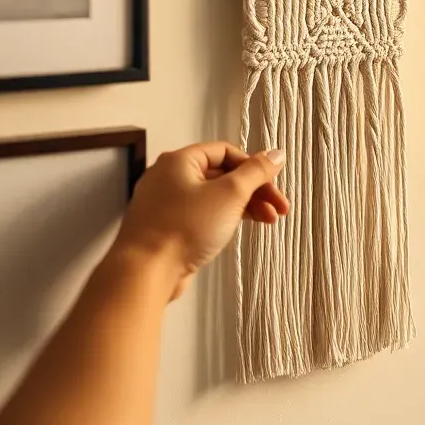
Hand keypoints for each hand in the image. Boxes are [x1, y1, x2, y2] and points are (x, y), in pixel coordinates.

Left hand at [112, 142, 288, 296]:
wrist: (146, 272)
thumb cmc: (184, 228)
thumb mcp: (229, 194)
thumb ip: (256, 172)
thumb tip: (277, 153)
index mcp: (180, 160)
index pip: (225, 151)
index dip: (253, 166)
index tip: (273, 185)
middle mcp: (169, 178)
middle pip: (221, 175)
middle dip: (253, 190)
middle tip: (279, 209)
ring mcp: (166, 204)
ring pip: (212, 197)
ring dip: (242, 206)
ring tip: (268, 222)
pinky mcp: (166, 228)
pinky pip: (200, 216)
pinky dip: (222, 219)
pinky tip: (237, 230)